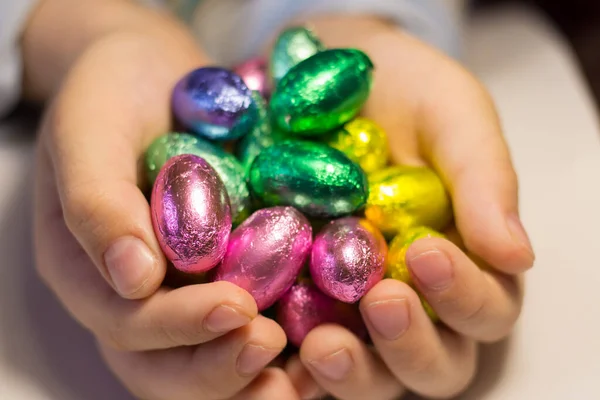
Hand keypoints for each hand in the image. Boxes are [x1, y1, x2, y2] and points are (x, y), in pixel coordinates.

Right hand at [31, 3, 295, 397]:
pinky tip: (332, 331)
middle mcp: (136, 293)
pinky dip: (292, 335)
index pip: (126, 324)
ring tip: (310, 365)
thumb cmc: (110, 92)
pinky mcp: (230, 268)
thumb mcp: (88, 131)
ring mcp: (184, 285)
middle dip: (220, 367)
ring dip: (256, 373)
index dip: (178, 328)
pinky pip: (256, 316)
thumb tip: (132, 279)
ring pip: (211, 355)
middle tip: (272, 345)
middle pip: (167, 366)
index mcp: (89, 272)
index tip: (237, 306)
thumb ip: (96, 201)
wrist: (150, 71)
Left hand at [283, 16, 533, 399]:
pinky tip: (272, 350)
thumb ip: (485, 179)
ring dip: (353, 372)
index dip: (465, 294)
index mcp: (466, 261)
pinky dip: (293, 367)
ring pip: (373, 375)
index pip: (486, 307)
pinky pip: (300, 354)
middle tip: (383, 303)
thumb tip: (517, 256)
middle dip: (412, 345)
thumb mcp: (450, 115)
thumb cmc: (400, 89)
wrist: (320, 73)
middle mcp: (417, 299)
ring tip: (323, 346)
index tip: (427, 253)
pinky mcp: (298, 304)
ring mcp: (354, 309)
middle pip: (435, 363)